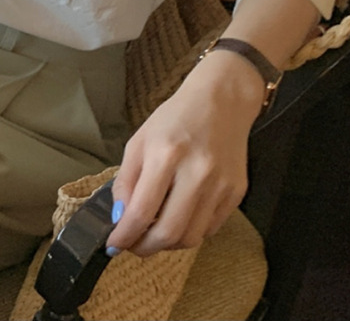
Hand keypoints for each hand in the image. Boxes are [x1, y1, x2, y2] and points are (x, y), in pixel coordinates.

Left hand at [106, 53, 264, 256]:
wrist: (221, 101)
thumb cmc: (174, 118)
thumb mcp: (140, 141)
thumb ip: (127, 179)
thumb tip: (120, 216)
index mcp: (166, 155)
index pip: (141, 211)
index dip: (124, 235)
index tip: (112, 245)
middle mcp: (196, 172)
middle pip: (169, 232)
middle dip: (145, 248)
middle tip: (132, 246)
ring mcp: (220, 185)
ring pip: (191, 237)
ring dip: (167, 244)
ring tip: (153, 234)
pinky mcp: (237, 193)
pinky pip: (210, 228)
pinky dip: (190, 232)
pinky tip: (178, 220)